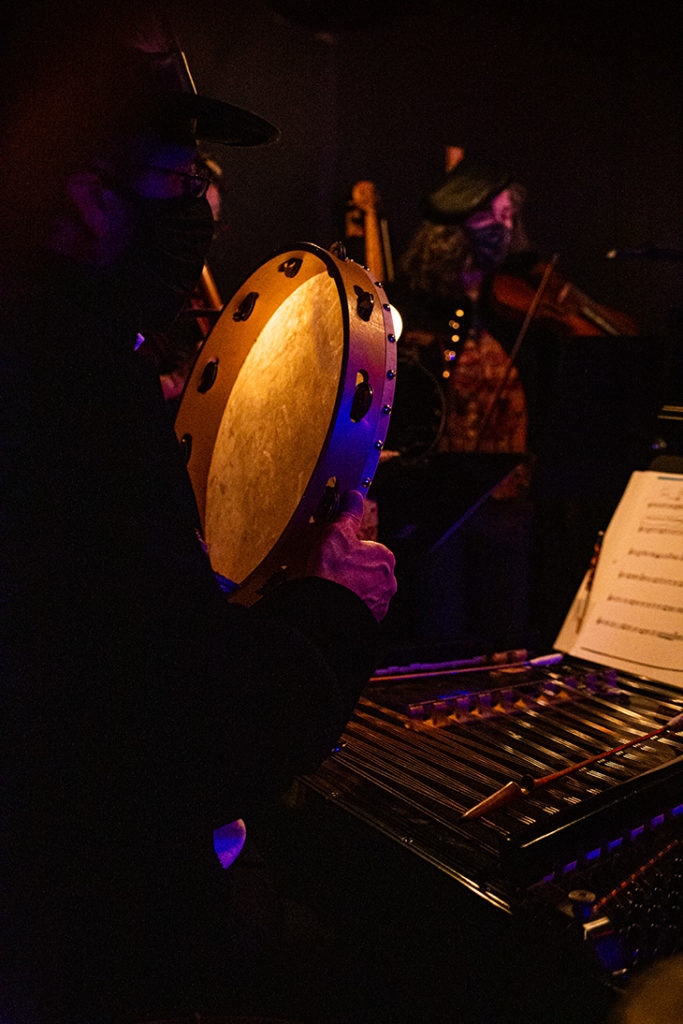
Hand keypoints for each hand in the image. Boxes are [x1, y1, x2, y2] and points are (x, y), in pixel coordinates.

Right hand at [306, 490, 396, 620]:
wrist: (325, 612)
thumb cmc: (333, 573)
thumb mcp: (337, 533)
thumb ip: (348, 514)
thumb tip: (353, 498)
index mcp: (385, 557)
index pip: (368, 547)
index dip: (348, 548)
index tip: (336, 550)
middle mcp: (388, 581)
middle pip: (366, 569)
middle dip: (350, 569)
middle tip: (330, 569)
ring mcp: (380, 603)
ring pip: (363, 590)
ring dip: (349, 588)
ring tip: (329, 586)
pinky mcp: (369, 620)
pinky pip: (358, 607)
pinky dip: (348, 604)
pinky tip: (333, 600)